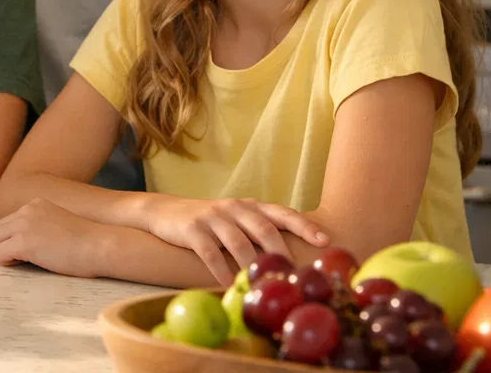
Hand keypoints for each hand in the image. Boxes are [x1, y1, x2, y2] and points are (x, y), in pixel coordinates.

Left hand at [0, 198, 109, 277]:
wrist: (101, 245)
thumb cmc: (87, 243)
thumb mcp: (58, 225)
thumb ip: (38, 227)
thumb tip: (19, 244)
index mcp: (35, 205)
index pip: (5, 223)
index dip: (11, 240)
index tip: (27, 250)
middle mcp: (26, 210)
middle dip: (2, 246)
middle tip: (23, 258)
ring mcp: (24, 225)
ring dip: (4, 254)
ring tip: (25, 261)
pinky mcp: (24, 242)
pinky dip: (8, 263)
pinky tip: (28, 263)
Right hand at [138, 195, 329, 285]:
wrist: (165, 212)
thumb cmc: (211, 223)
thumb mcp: (237, 220)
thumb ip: (260, 232)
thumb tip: (294, 261)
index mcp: (250, 206)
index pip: (282, 213)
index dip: (304, 226)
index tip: (325, 241)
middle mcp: (234, 207)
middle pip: (263, 228)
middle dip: (280, 251)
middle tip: (293, 273)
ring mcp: (212, 216)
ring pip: (237, 241)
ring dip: (250, 264)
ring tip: (261, 284)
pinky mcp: (192, 228)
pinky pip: (209, 251)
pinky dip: (220, 270)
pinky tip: (228, 285)